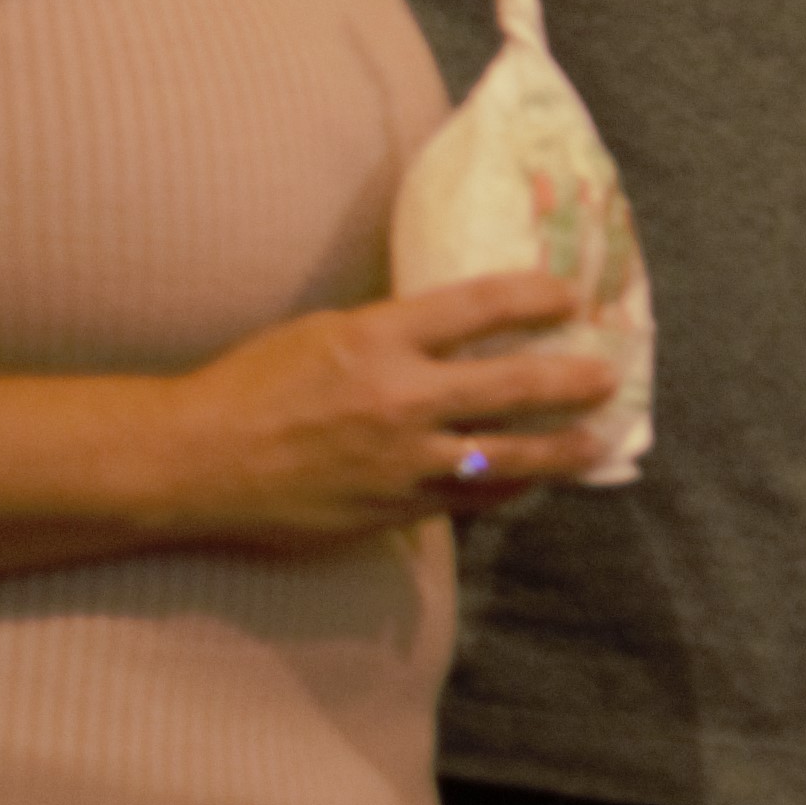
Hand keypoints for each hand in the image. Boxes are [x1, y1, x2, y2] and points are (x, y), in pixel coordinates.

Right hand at [167, 274, 617, 541]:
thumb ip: (392, 331)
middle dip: (573, 381)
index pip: (482, 305)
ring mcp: (401, 460)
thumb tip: (455, 325)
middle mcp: (401, 398)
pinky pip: (469, 499)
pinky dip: (505, 488)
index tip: (570, 296)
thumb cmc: (251, 385)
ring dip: (562, 450)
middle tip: (609, 375)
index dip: (537, 297)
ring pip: (508, 456)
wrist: (196, 461)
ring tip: (597, 443)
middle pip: (516, 386)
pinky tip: (530, 482)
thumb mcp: (325, 331)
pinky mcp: (393, 508)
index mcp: (379, 338)